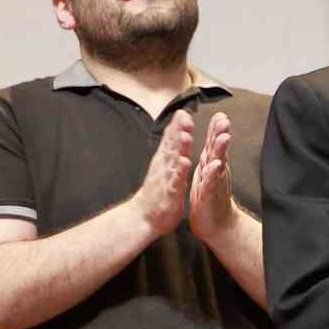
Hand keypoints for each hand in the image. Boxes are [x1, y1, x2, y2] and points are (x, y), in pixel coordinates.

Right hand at [131, 111, 193, 237]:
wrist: (143, 217)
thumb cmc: (156, 191)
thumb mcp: (163, 167)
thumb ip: (169, 149)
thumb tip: (175, 131)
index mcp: (164, 161)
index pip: (170, 140)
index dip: (176, 125)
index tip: (183, 111)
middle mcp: (164, 167)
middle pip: (171, 146)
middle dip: (178, 131)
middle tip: (184, 116)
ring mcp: (166, 180)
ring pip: (173, 161)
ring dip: (179, 148)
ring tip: (185, 135)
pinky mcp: (170, 193)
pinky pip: (175, 181)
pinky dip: (179, 172)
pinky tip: (185, 163)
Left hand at [189, 112, 236, 241]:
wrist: (217, 225)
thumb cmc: (210, 196)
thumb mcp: (210, 171)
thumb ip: (213, 153)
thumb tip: (217, 136)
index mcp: (212, 164)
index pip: (215, 143)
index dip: (217, 129)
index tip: (220, 113)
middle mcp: (216, 171)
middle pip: (219, 149)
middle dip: (221, 134)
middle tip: (225, 120)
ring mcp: (214, 183)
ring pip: (218, 163)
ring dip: (221, 151)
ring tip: (224, 138)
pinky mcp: (209, 196)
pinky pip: (211, 183)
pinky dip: (212, 174)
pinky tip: (215, 165)